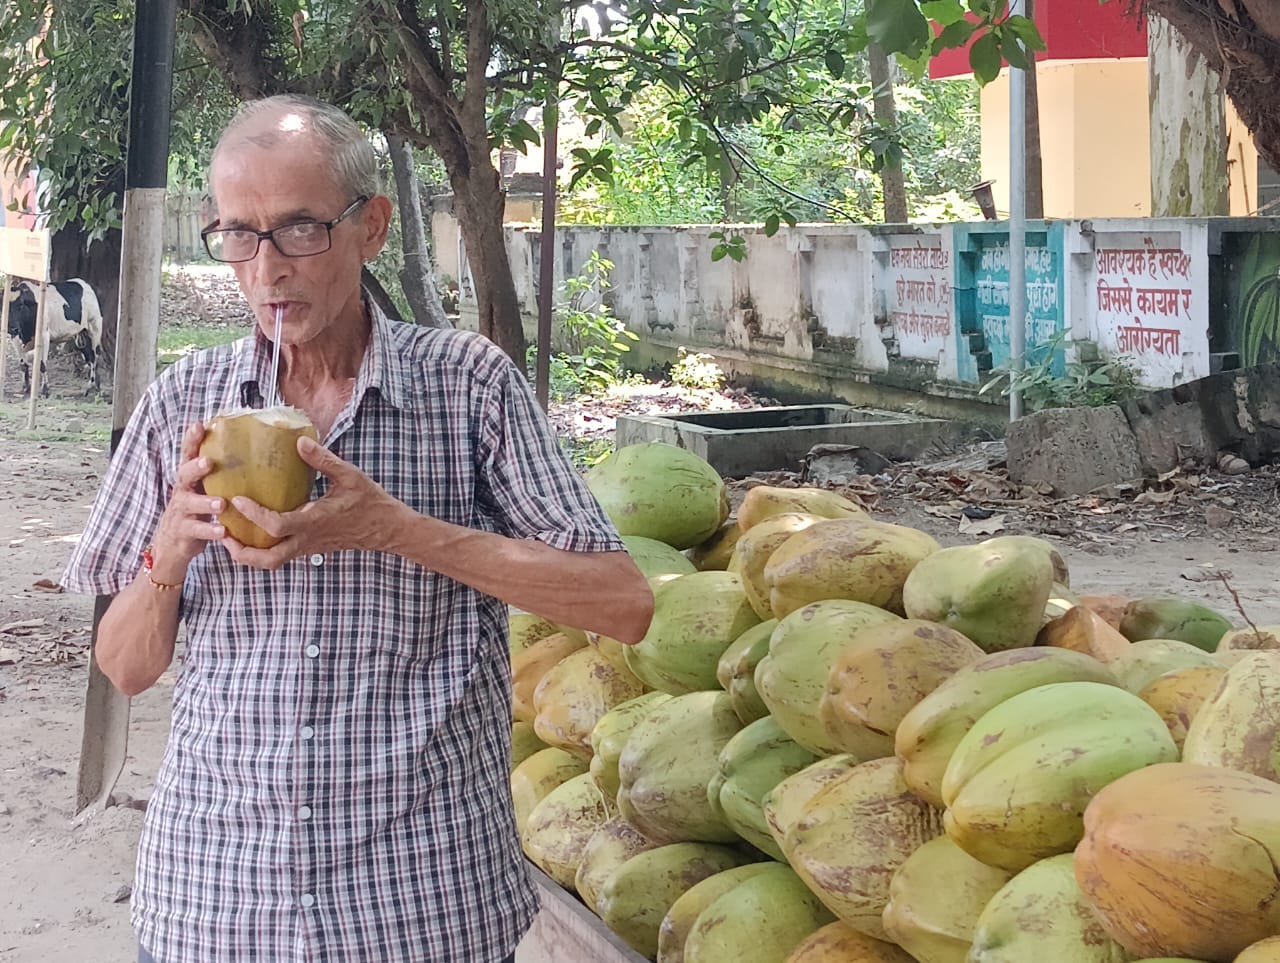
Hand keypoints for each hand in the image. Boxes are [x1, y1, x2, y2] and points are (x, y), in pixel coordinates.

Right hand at [148, 421, 225, 581]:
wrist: (174, 543)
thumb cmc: (197, 509)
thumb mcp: (204, 488)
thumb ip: (219, 473)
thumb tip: (251, 448)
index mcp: (189, 478)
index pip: (188, 454)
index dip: (191, 440)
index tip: (199, 425)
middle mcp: (182, 491)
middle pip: (183, 475)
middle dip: (195, 468)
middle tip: (208, 462)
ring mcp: (181, 512)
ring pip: (190, 504)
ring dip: (205, 503)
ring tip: (221, 503)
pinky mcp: (184, 532)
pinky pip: (196, 531)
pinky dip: (209, 531)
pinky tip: (223, 531)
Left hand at [220, 436, 405, 569]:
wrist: (388, 529)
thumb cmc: (371, 502)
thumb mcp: (350, 476)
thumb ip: (323, 460)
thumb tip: (299, 443)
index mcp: (316, 521)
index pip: (277, 525)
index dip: (254, 515)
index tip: (237, 499)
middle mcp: (308, 540)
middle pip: (267, 559)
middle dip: (240, 551)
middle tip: (222, 532)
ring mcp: (309, 547)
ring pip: (272, 563)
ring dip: (248, 555)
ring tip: (231, 536)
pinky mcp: (311, 548)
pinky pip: (280, 555)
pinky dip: (261, 549)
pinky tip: (254, 531)